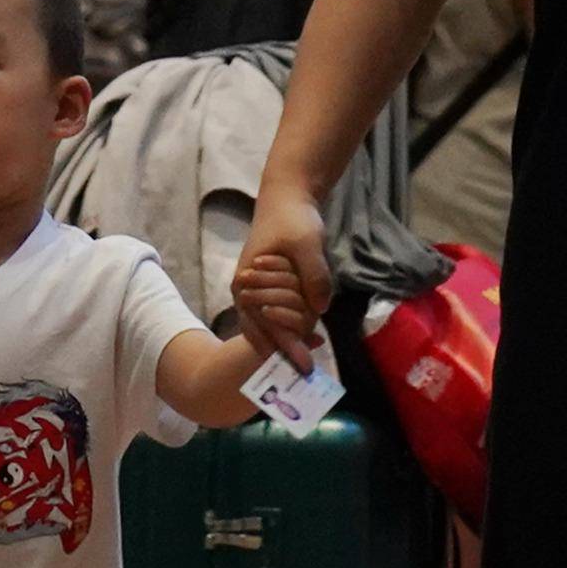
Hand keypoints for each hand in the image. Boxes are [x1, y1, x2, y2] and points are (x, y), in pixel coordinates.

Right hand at [232, 186, 335, 371]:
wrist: (288, 201)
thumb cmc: (292, 220)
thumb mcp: (306, 244)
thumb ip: (313, 276)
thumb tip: (320, 310)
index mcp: (246, 284)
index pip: (264, 325)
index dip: (285, 347)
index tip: (302, 366)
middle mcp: (247, 294)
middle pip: (266, 333)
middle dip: (287, 347)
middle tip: (310, 362)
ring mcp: (258, 294)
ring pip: (274, 327)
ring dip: (292, 337)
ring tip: (312, 350)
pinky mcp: (272, 291)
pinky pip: (281, 316)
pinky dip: (295, 326)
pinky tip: (312, 337)